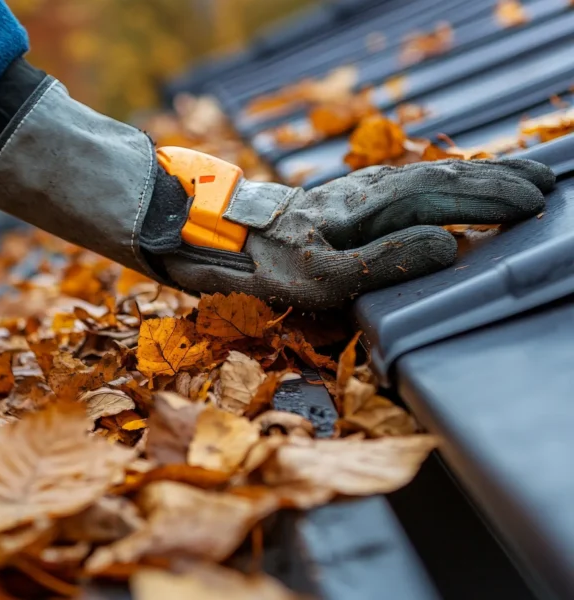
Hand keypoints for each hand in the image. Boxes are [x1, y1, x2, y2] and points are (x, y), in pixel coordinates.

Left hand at [163, 159, 553, 309]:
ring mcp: (358, 195)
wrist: (218, 240)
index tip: (533, 202)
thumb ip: (385, 263)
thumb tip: (447, 247)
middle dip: (495, 180)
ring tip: (513, 178)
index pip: (444, 196)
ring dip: (475, 177)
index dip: (490, 199)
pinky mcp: (348, 204)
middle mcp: (368, 192)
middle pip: (444, 178)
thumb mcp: (321, 278)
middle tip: (544, 183)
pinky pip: (410, 187)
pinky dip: (443, 184)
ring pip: (428, 178)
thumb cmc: (263, 266)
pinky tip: (453, 190)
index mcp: (368, 207)